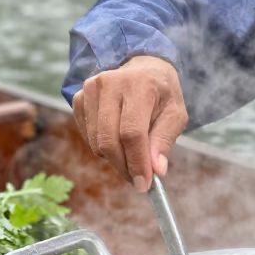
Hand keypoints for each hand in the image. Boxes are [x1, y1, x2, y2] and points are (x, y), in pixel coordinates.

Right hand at [73, 56, 187, 190]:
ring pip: (96, 142)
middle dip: (124, 166)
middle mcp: (109, 83)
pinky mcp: (78, 98)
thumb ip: (165, 141)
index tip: (144, 185)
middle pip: (109, 140)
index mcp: (138, 84)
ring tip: (132, 152)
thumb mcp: (175, 115)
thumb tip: (156, 170)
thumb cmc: (162, 95)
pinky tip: (118, 137)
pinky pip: (87, 137)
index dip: (137, 162)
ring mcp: (89, 89)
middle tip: (138, 179)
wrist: (143, 69)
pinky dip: (102, 147)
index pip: (132, 132)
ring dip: (114, 158)